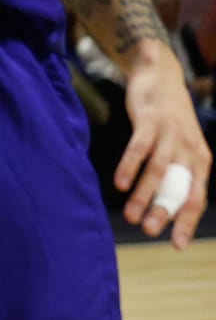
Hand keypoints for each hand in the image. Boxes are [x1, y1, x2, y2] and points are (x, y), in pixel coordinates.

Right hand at [118, 54, 211, 249]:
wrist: (160, 73)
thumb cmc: (167, 117)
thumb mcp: (176, 145)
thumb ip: (172, 172)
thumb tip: (160, 206)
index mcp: (200, 159)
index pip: (196, 197)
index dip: (186, 222)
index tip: (175, 245)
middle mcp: (190, 148)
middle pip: (178, 187)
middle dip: (163, 212)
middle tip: (149, 231)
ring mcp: (171, 134)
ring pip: (159, 171)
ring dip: (143, 195)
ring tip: (130, 216)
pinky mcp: (151, 121)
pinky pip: (140, 148)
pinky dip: (129, 167)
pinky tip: (119, 183)